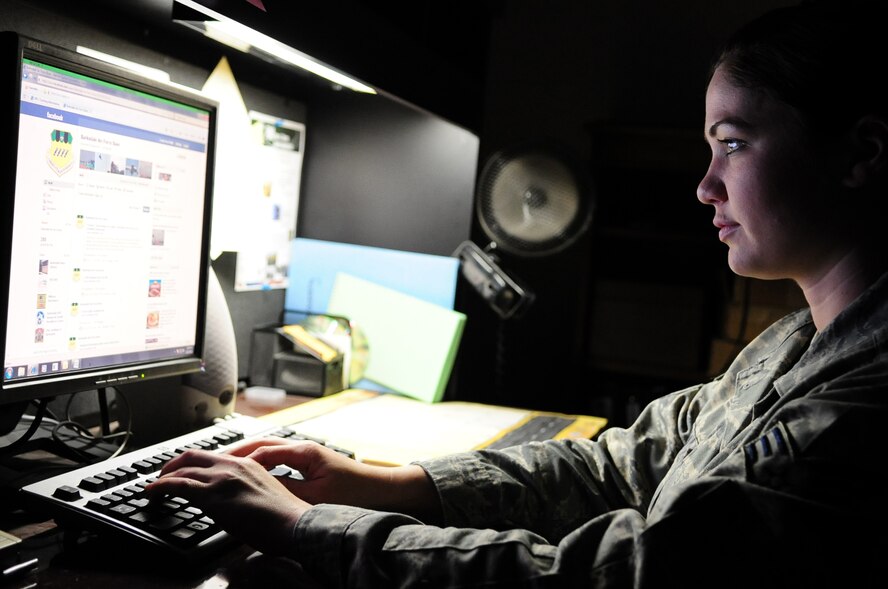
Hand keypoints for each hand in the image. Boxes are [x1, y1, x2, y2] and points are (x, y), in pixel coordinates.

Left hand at [147, 449, 308, 555]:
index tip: (185, 470)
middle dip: (173, 464)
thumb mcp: (264, 493)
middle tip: (163, 475)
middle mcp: (233, 465)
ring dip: (164, 477)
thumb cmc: (284, 517)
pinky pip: (179, 485)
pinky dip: (161, 486)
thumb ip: (245, 490)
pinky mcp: (212, 495)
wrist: (292, 523)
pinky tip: (152, 492)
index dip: (193, 462)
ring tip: (155, 486)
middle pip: (193, 456)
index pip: (212, 456)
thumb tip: (231, 500)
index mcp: (247, 463)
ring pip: (183, 469)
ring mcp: (222, 478)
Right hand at [224, 437, 379, 506]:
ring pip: (270, 450)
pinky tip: (253, 472)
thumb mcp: (315, 497)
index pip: (262, 450)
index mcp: (304, 451)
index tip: (219, 467)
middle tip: (212, 461)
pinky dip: (263, 463)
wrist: (382, 490)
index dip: (238, 459)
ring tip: (226, 465)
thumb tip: (256, 486)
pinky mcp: (311, 462)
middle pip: (263, 445)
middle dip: (238, 452)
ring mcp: (308, 453)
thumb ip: (284, 489)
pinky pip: (280, 459)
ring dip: (249, 456)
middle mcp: (304, 447)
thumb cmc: (354, 493)